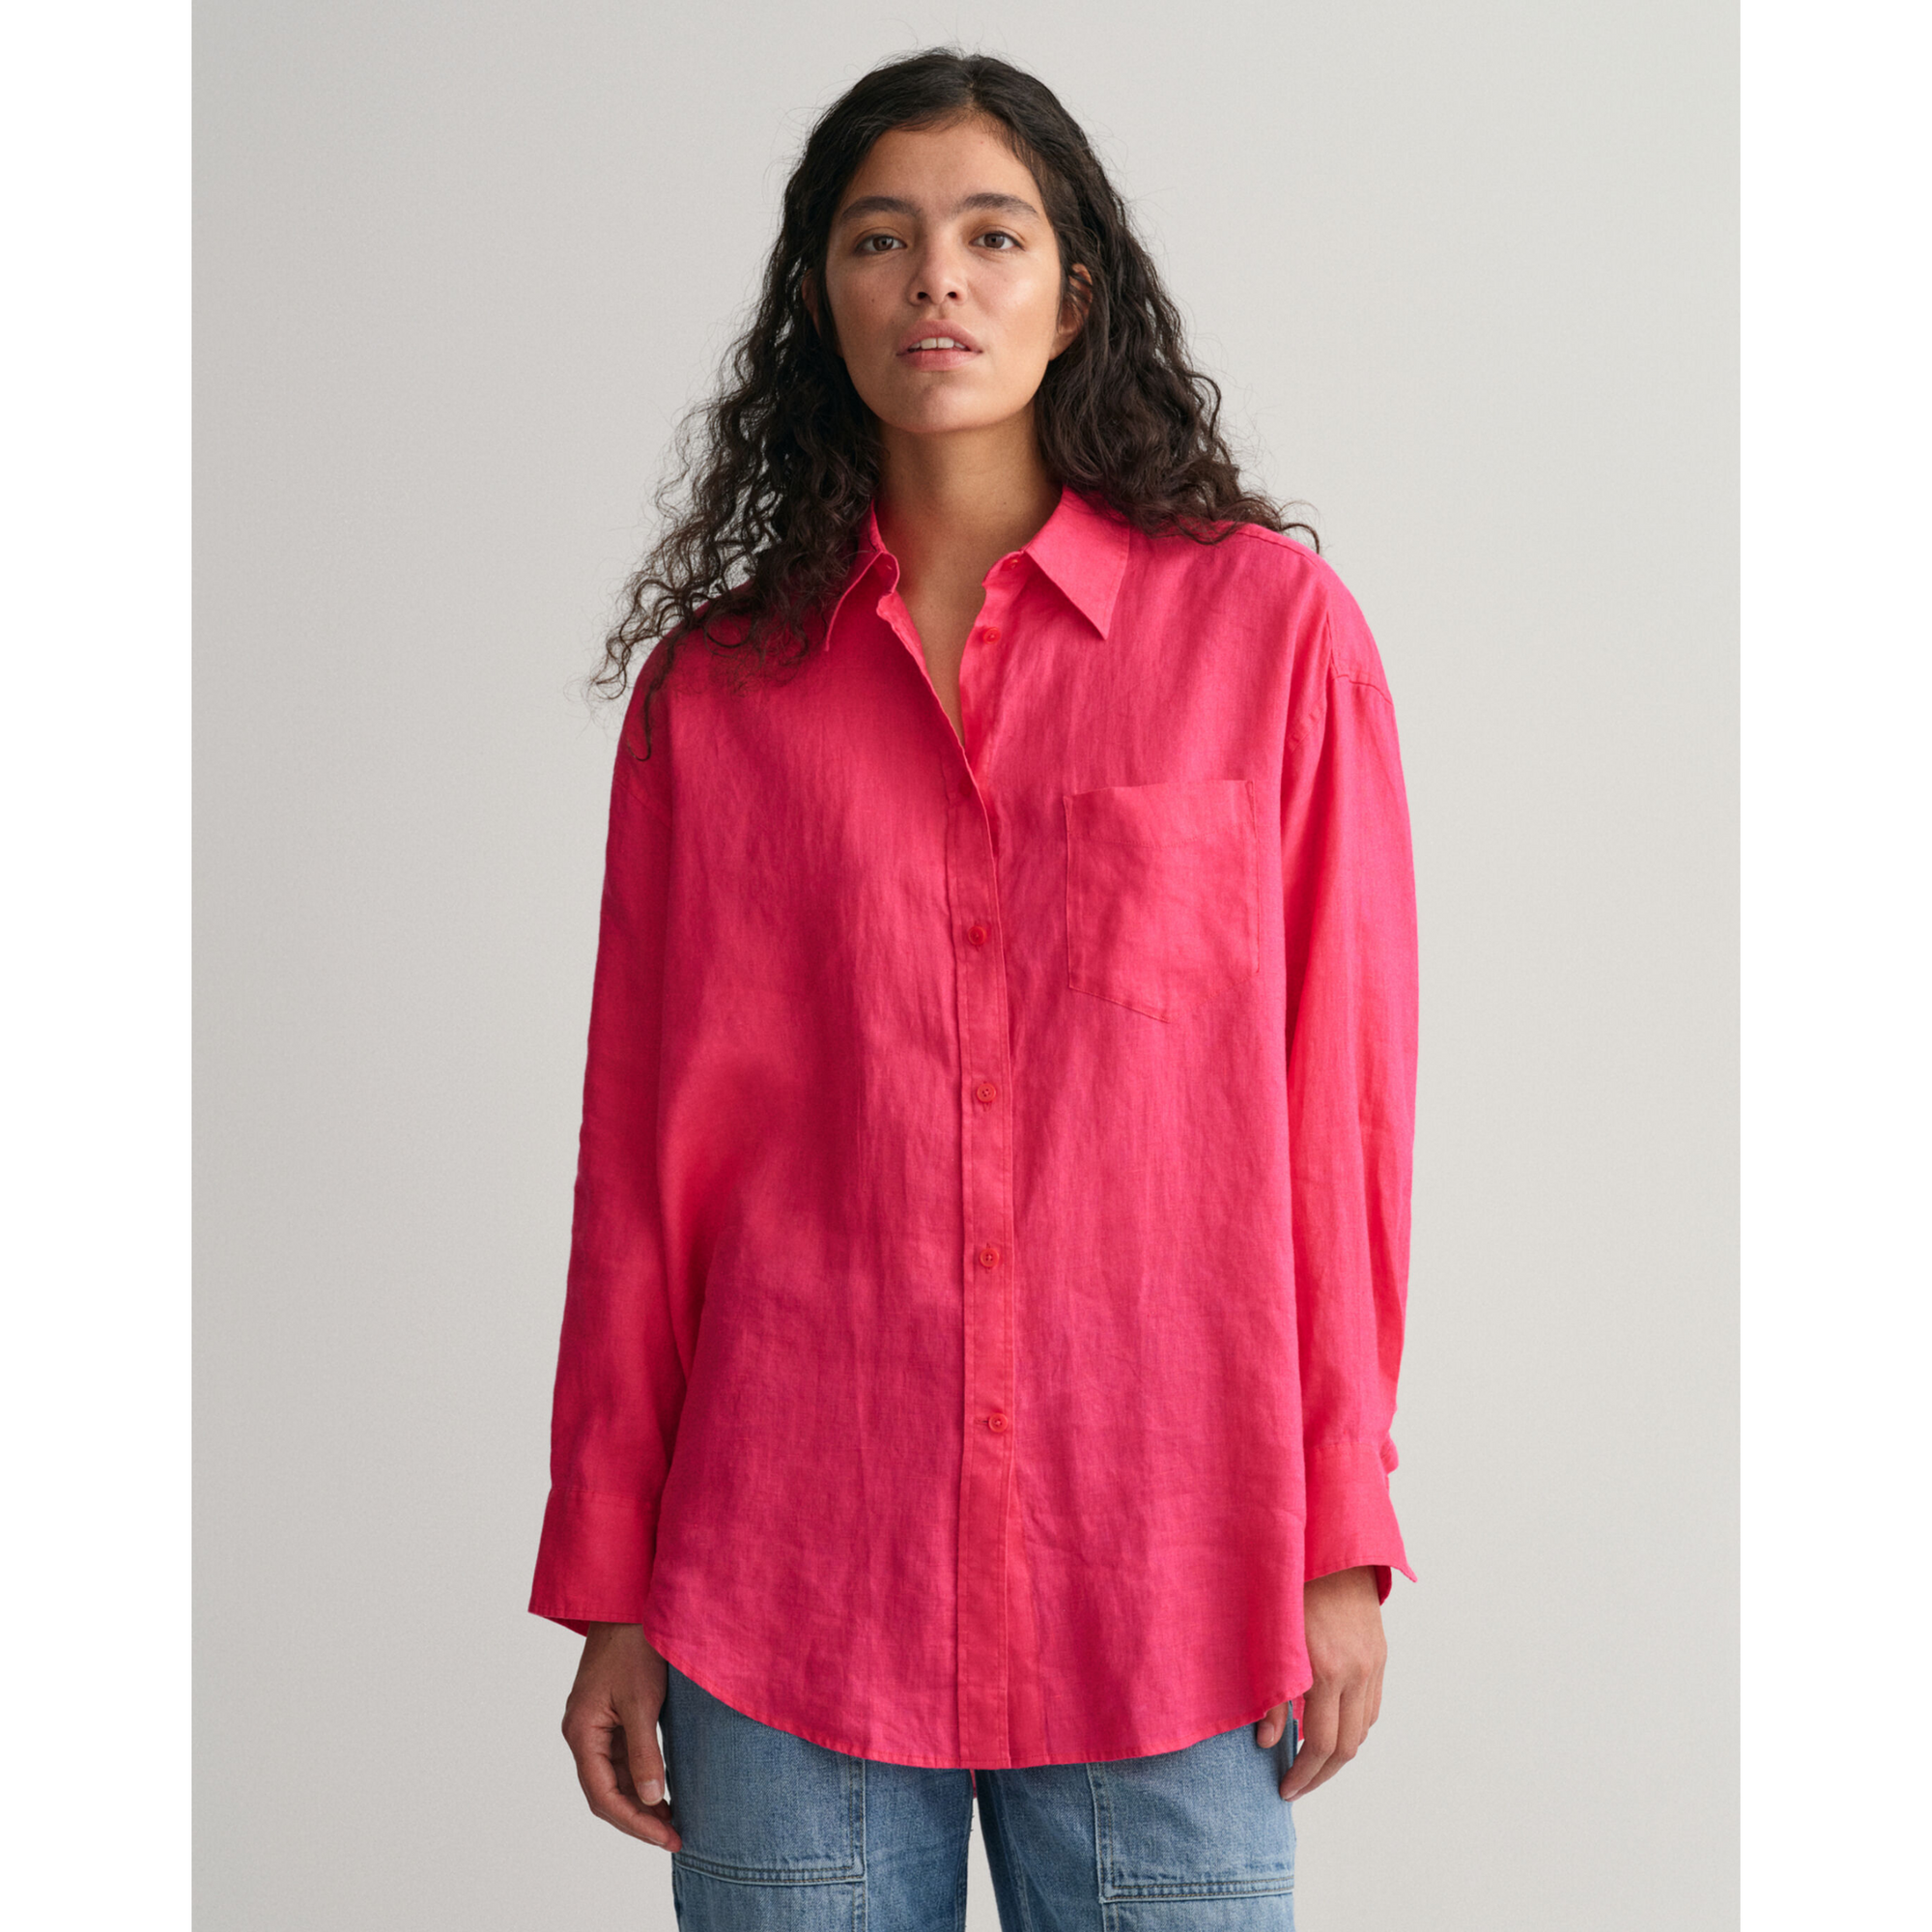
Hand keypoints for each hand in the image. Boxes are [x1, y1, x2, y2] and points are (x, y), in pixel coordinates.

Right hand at [561, 1623, 681, 1849]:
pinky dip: (641, 1777)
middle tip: (674, 1836)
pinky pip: (621, 1758)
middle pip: (605, 1792)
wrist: (627, 1602)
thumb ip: (644, 1752)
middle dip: (638, 1818)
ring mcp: (594, 1725)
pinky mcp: (609, 1716)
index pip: (602, 1795)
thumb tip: (650, 1799)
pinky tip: (663, 1789)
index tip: (666, 1837)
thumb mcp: (642, 1701)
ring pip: (613, 1778)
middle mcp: (582, 1733)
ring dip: (640, 1801)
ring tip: (673, 1822)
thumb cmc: (633, 1645)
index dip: (634, 1822)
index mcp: (581, 1732)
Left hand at [1255, 1566, 1386, 1801]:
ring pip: (1365, 1728)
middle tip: (1296, 1785)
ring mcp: (1373, 1663)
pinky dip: (1354, 1724)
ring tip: (1310, 1759)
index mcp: (1326, 1670)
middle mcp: (1356, 1671)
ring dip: (1341, 1751)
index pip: (1322, 1745)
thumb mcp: (1270, 1640)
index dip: (1304, 1774)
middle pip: (1349, 1747)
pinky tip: (1332, 1725)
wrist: (1328, 1545)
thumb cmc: (1289, 1588)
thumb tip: (1266, 1743)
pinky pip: (1372, 1705)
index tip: (1285, 1789)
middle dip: (1321, 1773)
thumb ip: (1269, 1695)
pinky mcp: (1380, 1654)